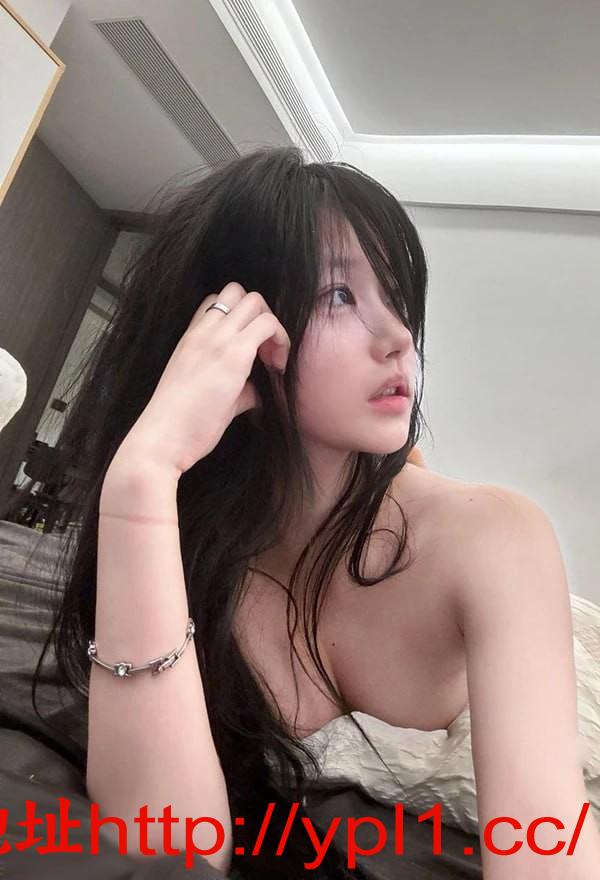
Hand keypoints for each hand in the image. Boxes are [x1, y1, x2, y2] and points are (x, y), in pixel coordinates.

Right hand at [110, 282, 289, 477]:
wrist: (162, 439)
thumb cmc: (180, 425)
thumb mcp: (206, 395)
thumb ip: (234, 386)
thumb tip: (257, 392)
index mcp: (190, 337)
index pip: (216, 300)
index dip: (240, 318)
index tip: (250, 350)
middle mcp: (203, 331)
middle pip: (239, 292)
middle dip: (260, 314)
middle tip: (266, 352)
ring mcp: (218, 339)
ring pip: (256, 301)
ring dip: (272, 325)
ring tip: (272, 360)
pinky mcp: (235, 355)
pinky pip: (268, 325)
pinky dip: (281, 341)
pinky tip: (276, 370)